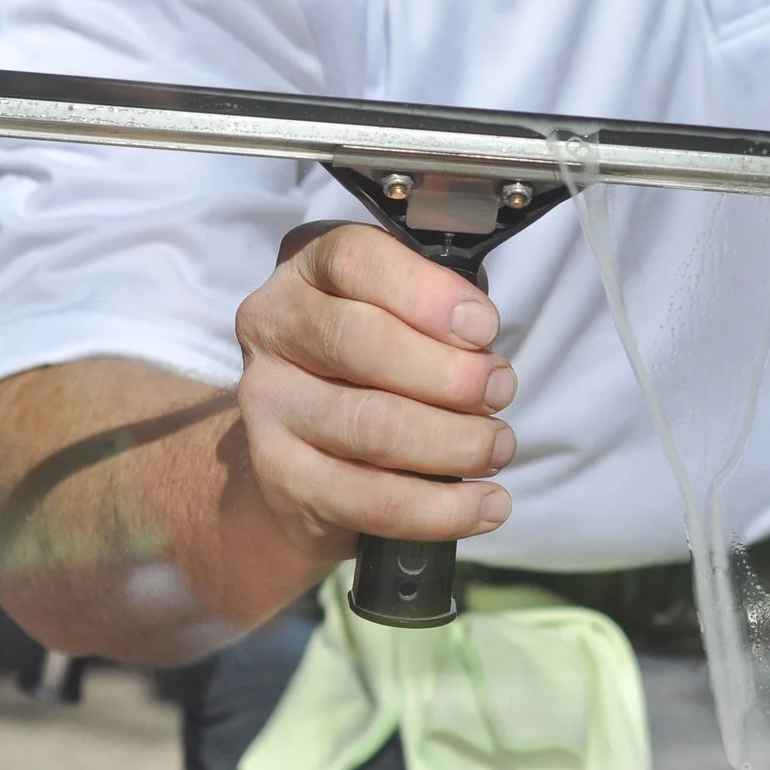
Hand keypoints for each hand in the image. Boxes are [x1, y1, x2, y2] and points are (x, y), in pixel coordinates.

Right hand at [234, 222, 516, 562]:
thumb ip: (435, 312)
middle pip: (363, 344)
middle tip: (502, 391)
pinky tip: (486, 505)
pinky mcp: (281, 476)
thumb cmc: (373, 363)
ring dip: (455, 443)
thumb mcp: (401, 313)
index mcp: (308, 268)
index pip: (356, 260)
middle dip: (451, 375)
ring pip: (372, 427)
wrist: (302, 450)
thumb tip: (482, 341)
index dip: (428, 294)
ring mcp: (267, 404)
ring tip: (498, 447)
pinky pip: (369, 500)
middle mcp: (274, 328)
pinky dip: (441, 509)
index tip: (486, 328)